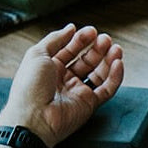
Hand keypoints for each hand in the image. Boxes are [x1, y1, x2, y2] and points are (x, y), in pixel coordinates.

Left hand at [0, 24, 123, 147]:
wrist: (33, 118)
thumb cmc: (29, 88)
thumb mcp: (37, 54)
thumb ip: (55, 39)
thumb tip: (70, 28)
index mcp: (50, 69)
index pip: (70, 50)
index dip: (81, 40)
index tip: (91, 31)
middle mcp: (64, 81)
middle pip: (86, 61)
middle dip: (97, 48)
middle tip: (105, 39)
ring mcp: (77, 93)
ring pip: (99, 74)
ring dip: (108, 60)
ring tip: (115, 48)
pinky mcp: (89, 104)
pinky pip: (107, 89)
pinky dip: (115, 77)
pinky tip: (118, 63)